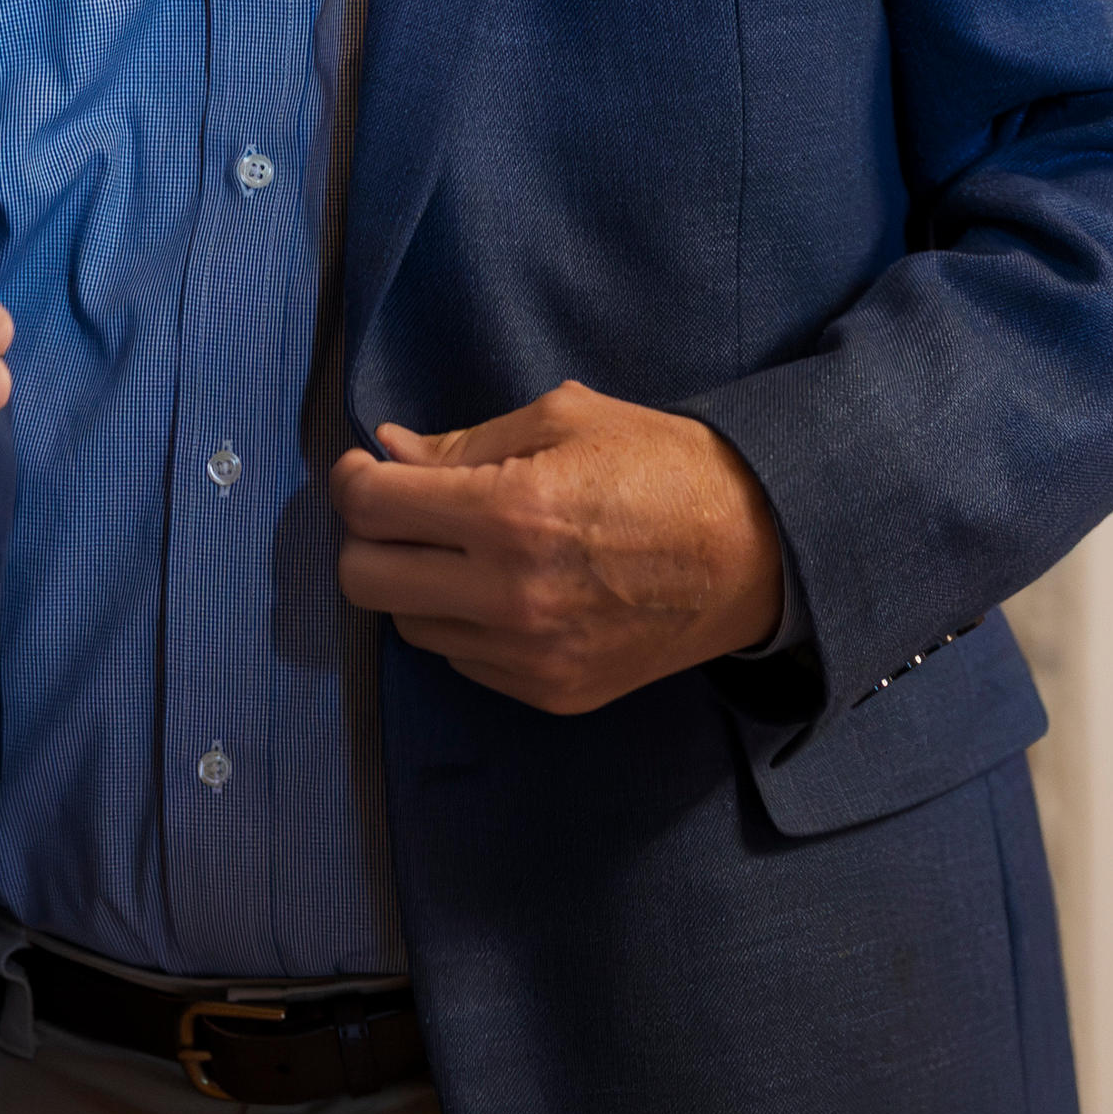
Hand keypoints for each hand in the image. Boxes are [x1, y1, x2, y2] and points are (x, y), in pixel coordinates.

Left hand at [331, 381, 785, 716]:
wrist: (757, 551)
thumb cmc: (664, 466)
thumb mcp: (563, 421)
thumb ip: (462, 443)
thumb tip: (388, 451)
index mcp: (511, 512)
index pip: (370, 506)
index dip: (355, 479)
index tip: (369, 468)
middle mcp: (510, 595)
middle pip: (363, 579)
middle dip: (368, 536)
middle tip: (403, 509)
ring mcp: (530, 655)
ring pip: (408, 624)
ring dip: (416, 582)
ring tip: (463, 548)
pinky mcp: (551, 692)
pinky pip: (462, 659)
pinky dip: (463, 621)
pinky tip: (505, 587)